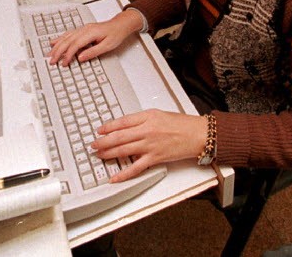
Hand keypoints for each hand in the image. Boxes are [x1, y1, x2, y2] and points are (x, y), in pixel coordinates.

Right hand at [47, 9, 142, 64]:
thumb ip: (93, 52)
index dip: (68, 54)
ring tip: (50, 54)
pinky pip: (68, 34)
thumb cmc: (115, 34)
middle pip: (67, 40)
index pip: (75, 45)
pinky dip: (60, 39)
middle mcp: (84, 29)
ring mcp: (82, 28)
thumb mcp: (107, 46)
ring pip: (66, 37)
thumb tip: (80, 58)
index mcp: (90, 32)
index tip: (64, 63)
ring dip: (57, 45)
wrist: (119, 25)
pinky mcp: (82, 30)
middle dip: (58, 51)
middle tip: (52, 61)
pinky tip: (54, 42)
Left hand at [91, 109, 208, 181]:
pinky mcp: (155, 158)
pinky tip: (114, 177)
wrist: (197, 134)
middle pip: (119, 136)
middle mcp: (146, 130)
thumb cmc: (181, 124)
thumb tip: (127, 126)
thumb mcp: (159, 115)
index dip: (108, 127)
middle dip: (103, 141)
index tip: (99, 130)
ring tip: (99, 155)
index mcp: (147, 117)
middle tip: (93, 144)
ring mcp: (150, 145)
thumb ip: (143, 120)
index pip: (122, 121)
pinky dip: (123, 174)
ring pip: (123, 150)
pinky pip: (135, 168)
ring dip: (108, 154)